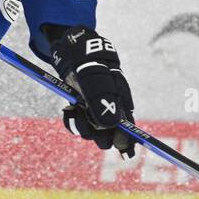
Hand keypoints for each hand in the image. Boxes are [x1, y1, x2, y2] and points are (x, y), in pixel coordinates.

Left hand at [49, 25, 135, 157]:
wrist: (70, 46)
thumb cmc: (86, 58)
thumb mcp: (93, 76)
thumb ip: (102, 99)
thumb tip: (113, 126)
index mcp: (121, 100)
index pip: (130, 127)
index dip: (129, 142)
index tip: (126, 152)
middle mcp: (110, 108)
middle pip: (109, 135)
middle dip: (99, 134)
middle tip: (87, 118)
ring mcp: (94, 109)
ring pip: (92, 132)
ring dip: (82, 126)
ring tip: (74, 110)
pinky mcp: (81, 108)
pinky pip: (78, 124)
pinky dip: (72, 120)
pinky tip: (69, 110)